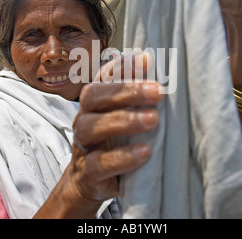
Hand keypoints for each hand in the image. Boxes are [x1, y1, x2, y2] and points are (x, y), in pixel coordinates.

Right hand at [35, 52, 163, 217]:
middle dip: (126, 91)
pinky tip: (145, 152)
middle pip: (94, 96)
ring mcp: (83, 145)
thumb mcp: (123, 117)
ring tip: (154, 119)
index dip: (122, 67)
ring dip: (124, 121)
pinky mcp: (88, 173)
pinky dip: (122, 157)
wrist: (88, 183)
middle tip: (158, 91)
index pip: (103, 77)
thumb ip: (134, 93)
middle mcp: (84, 118)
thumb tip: (150, 58)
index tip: (148, 60)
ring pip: (91, 127)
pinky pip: (99, 163)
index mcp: (95, 102)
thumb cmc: (112, 143)